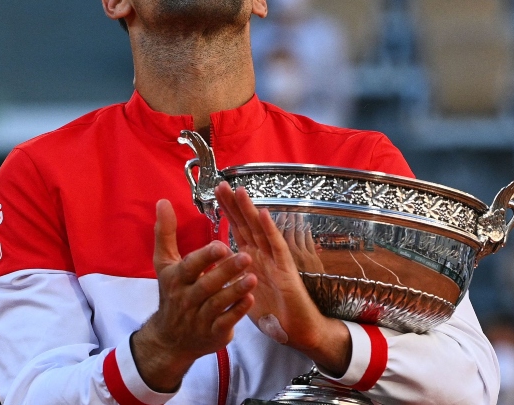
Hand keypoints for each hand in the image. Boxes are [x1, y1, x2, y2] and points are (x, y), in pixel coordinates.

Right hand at [132, 199, 256, 392]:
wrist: (170, 338)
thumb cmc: (172, 293)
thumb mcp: (164, 263)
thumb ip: (165, 233)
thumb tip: (163, 202)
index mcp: (176, 278)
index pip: (190, 266)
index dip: (205, 257)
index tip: (221, 245)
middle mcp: (187, 299)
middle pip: (207, 285)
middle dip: (226, 272)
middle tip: (246, 257)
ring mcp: (200, 318)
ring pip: (219, 303)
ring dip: (236, 290)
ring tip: (252, 277)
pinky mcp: (214, 333)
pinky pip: (227, 321)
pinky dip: (238, 311)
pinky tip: (250, 298)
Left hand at [214, 183, 350, 375]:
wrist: (297, 331)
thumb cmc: (272, 313)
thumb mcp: (244, 292)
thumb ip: (232, 277)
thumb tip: (217, 265)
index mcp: (252, 259)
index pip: (238, 230)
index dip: (228, 211)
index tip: (216, 193)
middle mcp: (263, 254)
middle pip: (247, 224)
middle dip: (234, 204)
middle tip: (222, 183)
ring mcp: (276, 260)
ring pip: (261, 230)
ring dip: (250, 210)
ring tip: (240, 191)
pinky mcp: (286, 270)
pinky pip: (277, 247)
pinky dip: (271, 230)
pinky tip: (264, 214)